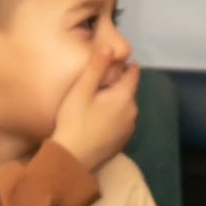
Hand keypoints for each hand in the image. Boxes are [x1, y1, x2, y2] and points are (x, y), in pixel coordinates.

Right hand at [51, 58, 138, 174]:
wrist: (72, 160)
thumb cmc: (74, 122)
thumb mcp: (82, 91)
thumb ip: (96, 67)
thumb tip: (109, 45)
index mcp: (124, 97)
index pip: (133, 74)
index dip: (126, 65)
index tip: (118, 60)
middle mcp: (131, 113)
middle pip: (128, 91)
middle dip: (118, 84)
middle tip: (101, 80)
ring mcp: (128, 129)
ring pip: (124, 107)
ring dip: (115, 102)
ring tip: (97, 100)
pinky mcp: (121, 141)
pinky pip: (120, 122)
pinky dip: (112, 117)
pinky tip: (97, 119)